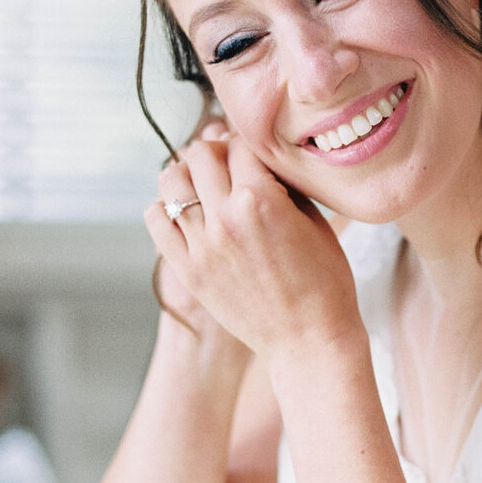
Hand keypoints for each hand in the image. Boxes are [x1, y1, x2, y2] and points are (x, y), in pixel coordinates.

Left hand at [144, 125, 361, 363]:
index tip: (254, 153)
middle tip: (229, 163)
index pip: (240, 145)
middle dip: (216, 151)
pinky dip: (166, 207)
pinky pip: (156, 220)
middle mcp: (225, 219)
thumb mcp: (314, 221)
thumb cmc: (325, 281)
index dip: (249, 143)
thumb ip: (282, 184)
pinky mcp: (188, 271)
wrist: (310, 339)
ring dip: (186, 173)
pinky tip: (187, 212)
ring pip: (170, 181)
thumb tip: (256, 157)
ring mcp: (202, 247)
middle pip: (200, 155)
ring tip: (203, 183)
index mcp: (261, 201)